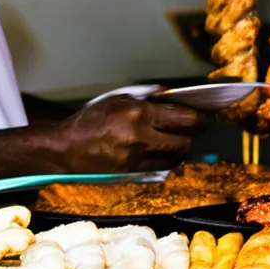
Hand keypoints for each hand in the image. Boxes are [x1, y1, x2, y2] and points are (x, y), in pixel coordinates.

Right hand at [56, 96, 203, 172]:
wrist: (67, 146)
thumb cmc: (91, 118)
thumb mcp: (118, 98)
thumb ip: (146, 97)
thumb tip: (172, 97)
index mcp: (138, 113)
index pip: (183, 118)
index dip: (198, 119)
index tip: (202, 118)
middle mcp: (140, 136)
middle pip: (184, 142)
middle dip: (193, 137)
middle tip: (195, 132)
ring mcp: (137, 157)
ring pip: (175, 158)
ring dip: (181, 150)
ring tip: (178, 142)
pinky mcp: (133, 172)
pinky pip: (162, 168)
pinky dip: (168, 160)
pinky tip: (164, 153)